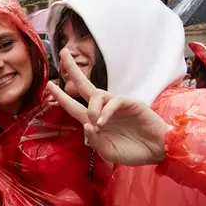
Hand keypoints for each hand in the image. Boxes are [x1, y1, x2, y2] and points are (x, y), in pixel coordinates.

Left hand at [47, 49, 171, 165]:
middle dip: (73, 70)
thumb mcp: (107, 151)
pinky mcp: (131, 103)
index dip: (61, 96)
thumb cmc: (131, 151)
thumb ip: (95, 140)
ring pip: (97, 94)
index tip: (49, 85)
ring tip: (95, 122)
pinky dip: (106, 111)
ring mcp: (117, 105)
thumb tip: (86, 124)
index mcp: (95, 121)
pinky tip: (102, 122)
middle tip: (64, 53)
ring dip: (91, 107)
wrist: (155, 151)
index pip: (74, 106)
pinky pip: (114, 101)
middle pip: (85, 86)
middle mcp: (103, 109)